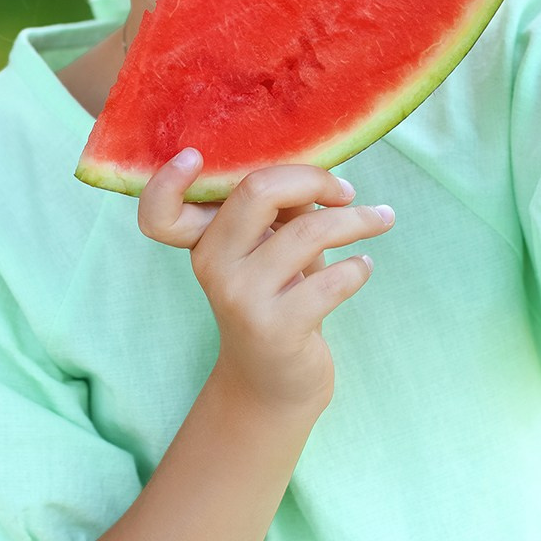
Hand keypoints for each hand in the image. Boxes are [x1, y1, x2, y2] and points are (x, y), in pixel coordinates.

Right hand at [136, 153, 394, 413]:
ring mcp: (241, 298)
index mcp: (203, 240)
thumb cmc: (278, 299)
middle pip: (258, 191)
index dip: (166, 182)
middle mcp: (213, 265)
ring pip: (308, 230)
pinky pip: (330, 282)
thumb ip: (281, 209)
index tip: (194, 156)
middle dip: (314, 179)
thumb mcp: (269, 250)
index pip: (159, 213)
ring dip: (356, 220)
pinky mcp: (276, 329)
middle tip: (347, 190)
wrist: (273, 384)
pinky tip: (364, 265)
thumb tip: (321, 176)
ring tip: (381, 219)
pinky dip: (357, 267)